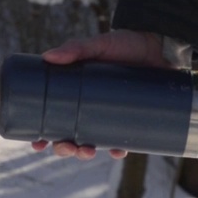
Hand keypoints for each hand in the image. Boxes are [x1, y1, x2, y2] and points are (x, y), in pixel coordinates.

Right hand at [31, 30, 180, 159]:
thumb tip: (48, 57)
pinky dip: (117, 150)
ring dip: (85, 154)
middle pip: (69, 137)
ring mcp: (109, 116)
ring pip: (92, 144)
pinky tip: (116, 153)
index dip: (43, 135)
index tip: (37, 144)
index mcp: (74, 93)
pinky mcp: (131, 120)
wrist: (160, 45)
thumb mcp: (99, 44)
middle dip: (64, 149)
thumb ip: (76, 48)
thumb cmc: (126, 43)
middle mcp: (89, 108)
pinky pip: (121, 142)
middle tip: (67, 147)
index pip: (53, 119)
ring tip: (87, 152)